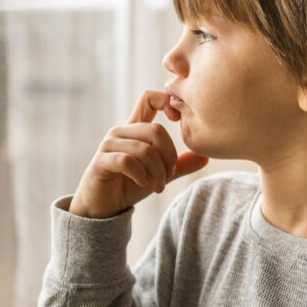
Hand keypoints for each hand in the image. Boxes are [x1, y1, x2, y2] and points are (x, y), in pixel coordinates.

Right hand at [68, 90, 208, 217]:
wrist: (102, 208)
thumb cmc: (129, 186)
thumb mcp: (158, 174)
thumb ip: (179, 165)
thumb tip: (206, 157)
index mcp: (135, 128)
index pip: (149, 97)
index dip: (167, 101)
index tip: (177, 121)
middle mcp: (121, 132)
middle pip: (155, 130)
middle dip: (169, 156)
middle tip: (169, 176)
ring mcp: (109, 145)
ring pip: (144, 149)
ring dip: (157, 172)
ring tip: (158, 186)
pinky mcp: (101, 161)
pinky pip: (128, 161)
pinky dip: (141, 175)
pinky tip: (143, 184)